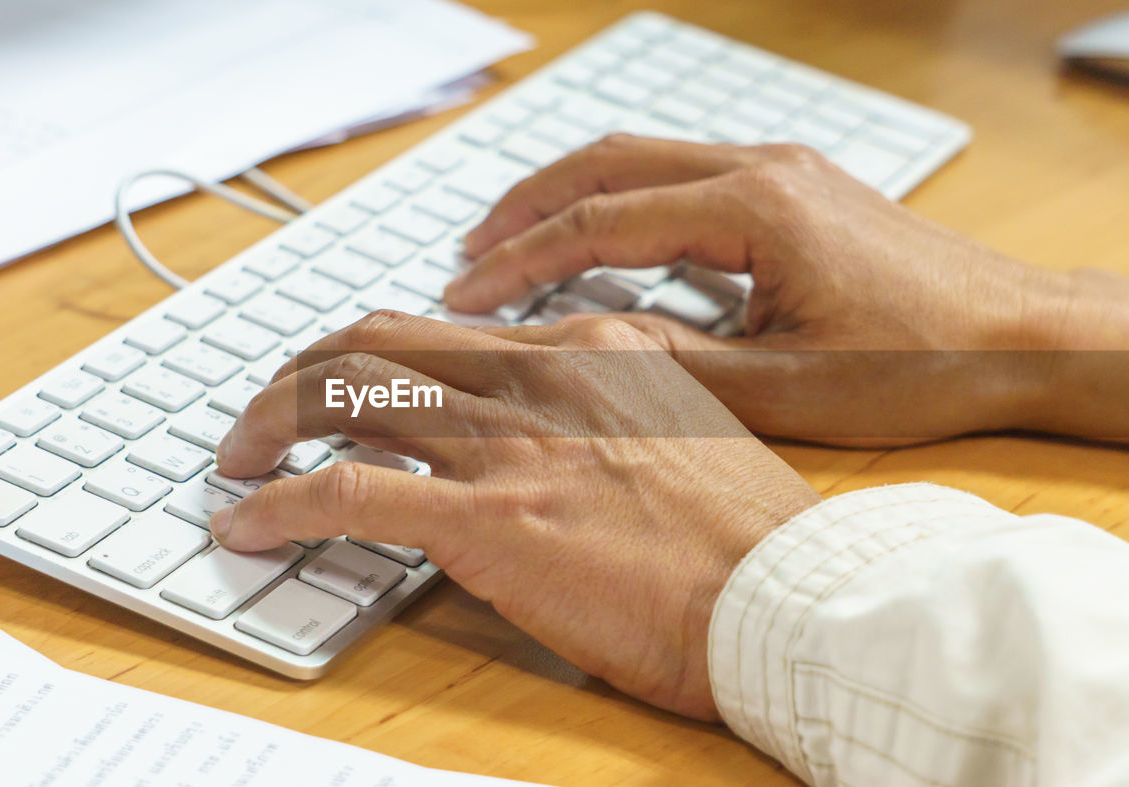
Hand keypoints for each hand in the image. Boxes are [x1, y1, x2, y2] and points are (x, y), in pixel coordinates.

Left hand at [211, 311, 819, 719]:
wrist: (787, 597)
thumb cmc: (747, 538)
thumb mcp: (682, 437)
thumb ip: (604, 418)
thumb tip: (550, 441)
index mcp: (589, 351)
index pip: (447, 331)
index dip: (376, 353)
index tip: (344, 385)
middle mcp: (538, 377)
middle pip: (378, 341)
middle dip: (303, 372)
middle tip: (267, 411)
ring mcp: (508, 442)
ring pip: (343, 394)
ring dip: (269, 422)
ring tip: (237, 456)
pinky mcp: (485, 517)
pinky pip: (341, 492)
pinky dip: (276, 504)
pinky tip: (245, 524)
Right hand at [445, 135, 1128, 444]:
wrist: (1018, 335)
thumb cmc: (921, 362)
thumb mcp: (784, 387)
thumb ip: (674, 363)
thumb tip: (580, 349)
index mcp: (754, 209)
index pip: (601, 224)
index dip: (521, 262)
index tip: (466, 294)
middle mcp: (761, 168)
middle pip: (606, 162)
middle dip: (525, 207)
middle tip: (466, 256)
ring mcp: (778, 168)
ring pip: (639, 156)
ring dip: (568, 195)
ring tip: (511, 242)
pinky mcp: (790, 186)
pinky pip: (678, 171)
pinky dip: (619, 200)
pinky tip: (599, 241)